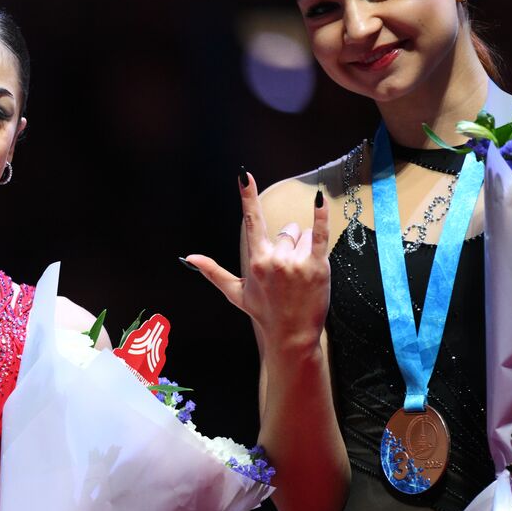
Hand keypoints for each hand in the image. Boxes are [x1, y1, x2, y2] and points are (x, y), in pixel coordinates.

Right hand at [184, 173, 329, 354]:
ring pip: (304, 235)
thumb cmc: (263, 314)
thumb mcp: (235, 293)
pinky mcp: (317, 266)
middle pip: (286, 230)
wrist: (291, 335)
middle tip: (289, 272)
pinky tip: (320, 199)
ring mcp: (295, 262)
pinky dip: (321, 216)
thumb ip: (213, 272)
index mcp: (255, 260)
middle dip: (289, 244)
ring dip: (305, 248)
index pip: (251, 221)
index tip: (244, 175)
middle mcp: (273, 259)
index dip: (247, 196)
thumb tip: (190, 258)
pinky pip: (320, 234)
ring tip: (303, 274)